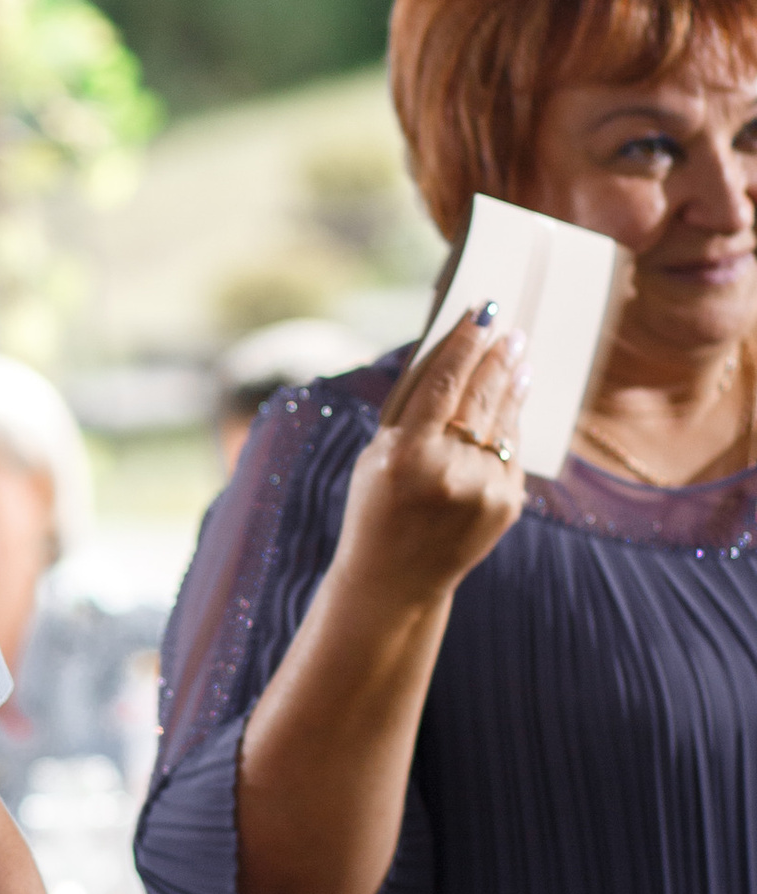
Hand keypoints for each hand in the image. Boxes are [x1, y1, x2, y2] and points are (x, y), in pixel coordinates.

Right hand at [336, 306, 528, 609]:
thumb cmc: (374, 508)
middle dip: (497, 359)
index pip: (443, 384)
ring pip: (504, 423)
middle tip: (510, 330)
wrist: (393, 580)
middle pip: (481, 398)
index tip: (480, 313)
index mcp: (407, 454)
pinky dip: (512, 428)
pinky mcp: (506, 508)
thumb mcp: (376, 457)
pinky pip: (511, 455)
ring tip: (519, 359)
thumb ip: (410, 413)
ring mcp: (483, 491)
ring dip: (513, 387)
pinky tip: (514, 404)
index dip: (465, 344)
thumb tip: (448, 360)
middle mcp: (449, 471)